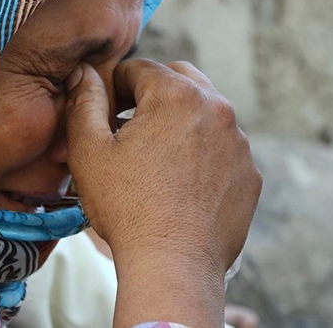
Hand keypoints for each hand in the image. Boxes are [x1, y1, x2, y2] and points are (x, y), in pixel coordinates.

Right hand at [65, 59, 261, 326]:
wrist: (172, 265)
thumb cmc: (125, 207)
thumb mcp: (88, 151)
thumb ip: (84, 102)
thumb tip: (83, 73)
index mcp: (176, 95)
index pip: (139, 68)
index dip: (114, 87)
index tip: (105, 113)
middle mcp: (216, 109)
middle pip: (179, 78)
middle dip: (152, 94)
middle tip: (129, 127)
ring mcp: (238, 142)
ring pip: (204, 112)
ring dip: (178, 121)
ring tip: (153, 157)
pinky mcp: (249, 173)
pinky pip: (222, 147)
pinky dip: (201, 152)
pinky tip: (177, 182)